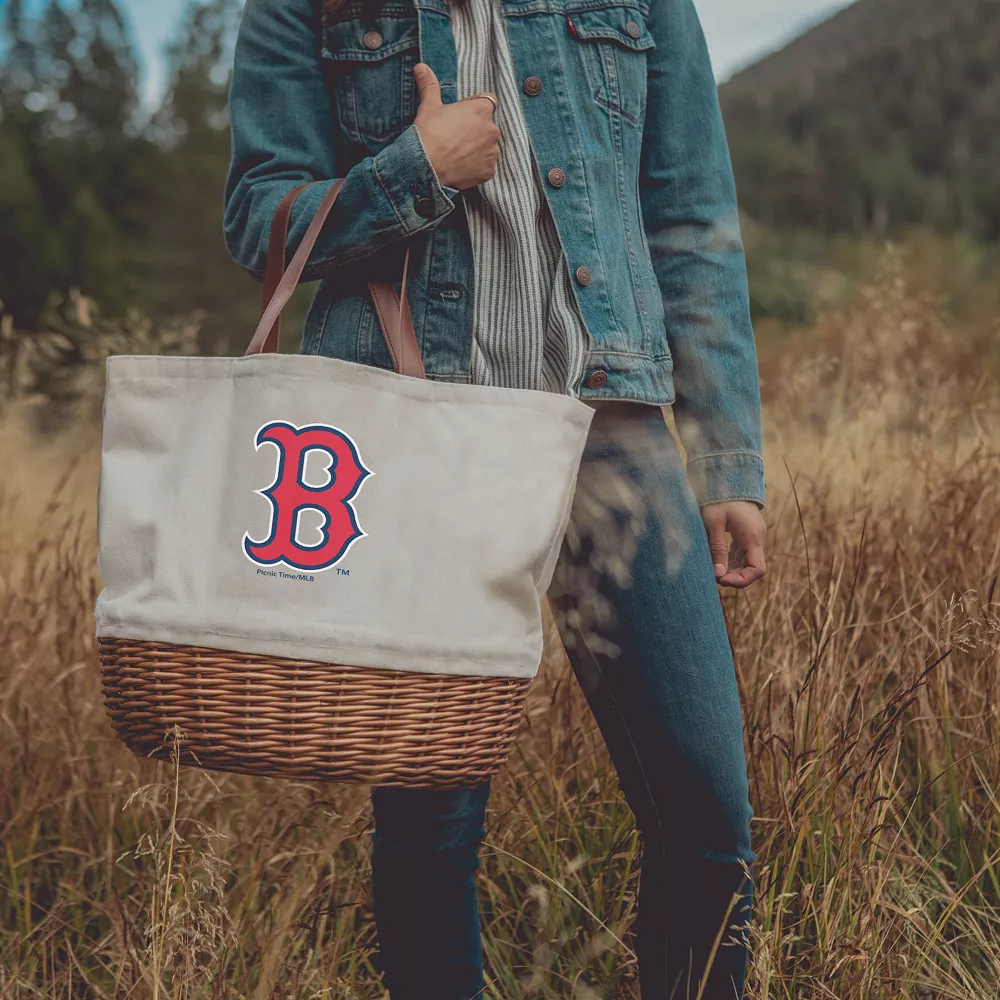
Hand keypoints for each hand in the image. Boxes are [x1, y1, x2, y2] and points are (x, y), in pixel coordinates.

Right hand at [413, 63, 500, 190]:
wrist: (426, 166)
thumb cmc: (429, 133)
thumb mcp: (429, 106)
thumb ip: (430, 85)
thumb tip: (421, 67)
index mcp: (481, 110)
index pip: (488, 102)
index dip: (475, 107)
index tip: (461, 115)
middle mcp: (492, 130)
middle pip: (488, 127)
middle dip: (476, 130)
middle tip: (455, 137)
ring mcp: (492, 152)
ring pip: (488, 147)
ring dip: (478, 149)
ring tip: (458, 153)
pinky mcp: (489, 171)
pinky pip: (486, 166)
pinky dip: (477, 166)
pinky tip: (462, 166)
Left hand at [701, 501, 766, 589]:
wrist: (727, 476)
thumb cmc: (718, 498)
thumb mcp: (713, 523)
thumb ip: (717, 549)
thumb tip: (718, 575)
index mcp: (752, 537)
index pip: (757, 570)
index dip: (741, 580)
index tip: (721, 580)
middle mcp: (757, 537)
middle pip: (753, 568)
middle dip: (735, 577)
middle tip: (714, 577)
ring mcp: (753, 534)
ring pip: (747, 561)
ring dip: (733, 569)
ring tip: (713, 570)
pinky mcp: (747, 532)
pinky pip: (743, 552)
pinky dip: (732, 560)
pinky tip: (717, 560)